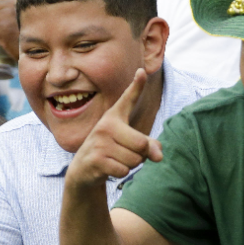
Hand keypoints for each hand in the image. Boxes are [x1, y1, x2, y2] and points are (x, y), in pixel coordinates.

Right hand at [67, 69, 162, 187]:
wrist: (84, 171)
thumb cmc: (113, 153)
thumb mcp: (131, 145)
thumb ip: (150, 146)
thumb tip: (159, 156)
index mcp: (114, 117)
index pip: (128, 99)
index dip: (137, 85)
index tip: (142, 71)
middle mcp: (105, 125)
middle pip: (142, 144)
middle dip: (141, 155)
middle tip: (125, 154)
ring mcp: (98, 142)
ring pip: (135, 159)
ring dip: (131, 165)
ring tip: (116, 160)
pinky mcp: (95, 159)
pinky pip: (124, 170)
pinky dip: (121, 173)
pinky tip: (108, 168)